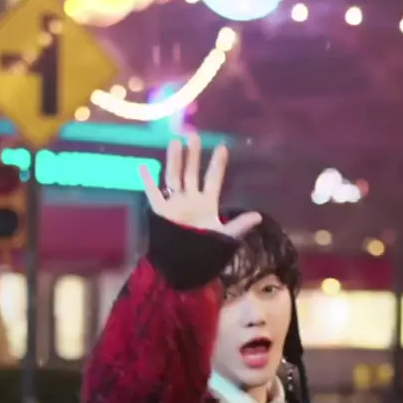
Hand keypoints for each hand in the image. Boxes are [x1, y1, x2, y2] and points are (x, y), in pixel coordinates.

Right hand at [139, 133, 261, 239]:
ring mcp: (175, 204)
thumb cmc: (204, 251)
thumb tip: (259, 216)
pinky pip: (153, 195)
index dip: (217, 165)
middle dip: (193, 156)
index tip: (223, 147)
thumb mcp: (224, 237)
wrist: (184, 265)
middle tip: (194, 136)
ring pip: (174, 177)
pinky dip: (147, 182)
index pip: (213, 180)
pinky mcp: (161, 212)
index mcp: (207, 204)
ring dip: (174, 161)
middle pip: (191, 173)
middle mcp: (190, 200)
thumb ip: (239, 226)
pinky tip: (143, 168)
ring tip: (175, 142)